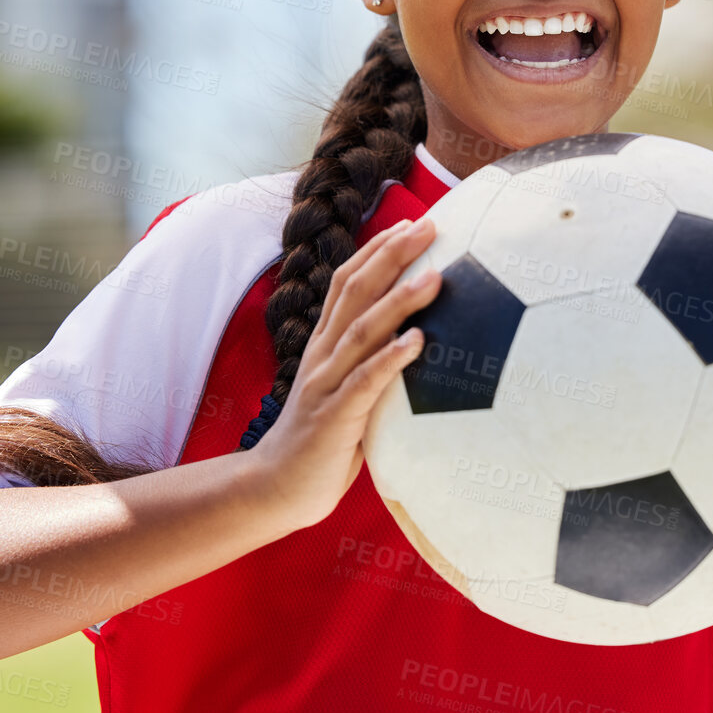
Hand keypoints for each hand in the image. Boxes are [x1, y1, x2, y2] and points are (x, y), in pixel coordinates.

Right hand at [251, 216, 440, 531]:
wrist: (278, 487)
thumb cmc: (322, 439)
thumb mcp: (347, 390)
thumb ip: (370, 363)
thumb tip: (416, 341)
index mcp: (326, 344)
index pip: (349, 282)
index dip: (378, 250)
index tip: (411, 225)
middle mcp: (324, 354)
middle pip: (357, 292)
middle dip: (393, 256)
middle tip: (429, 228)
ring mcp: (328, 383)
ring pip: (363, 331)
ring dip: (400, 302)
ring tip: (435, 278)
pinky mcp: (335, 416)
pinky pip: (365, 382)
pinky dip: (391, 359)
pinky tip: (417, 342)